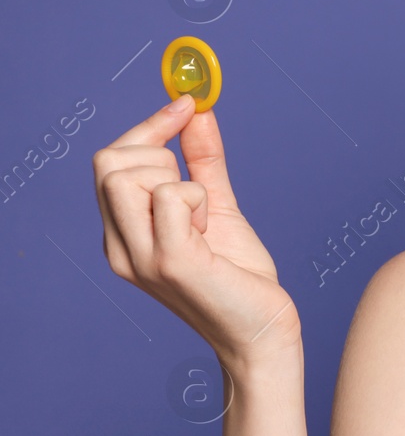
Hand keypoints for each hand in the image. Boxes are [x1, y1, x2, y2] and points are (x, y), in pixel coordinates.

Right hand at [93, 93, 300, 368]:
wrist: (263, 330)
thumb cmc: (239, 276)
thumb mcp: (217, 208)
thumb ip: (204, 161)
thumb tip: (197, 110)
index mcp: (124, 235)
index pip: (109, 162)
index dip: (149, 126)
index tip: (186, 105)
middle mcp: (121, 247)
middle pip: (110, 161)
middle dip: (159, 151)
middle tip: (199, 187)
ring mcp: (141, 257)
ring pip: (128, 175)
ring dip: (178, 178)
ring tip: (203, 216)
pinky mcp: (171, 262)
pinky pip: (171, 197)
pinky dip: (198, 198)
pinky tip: (210, 231)